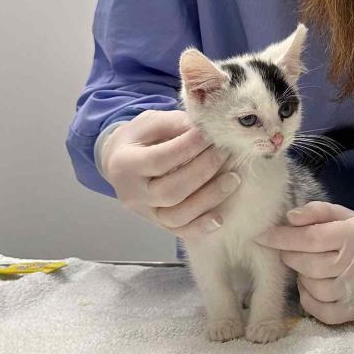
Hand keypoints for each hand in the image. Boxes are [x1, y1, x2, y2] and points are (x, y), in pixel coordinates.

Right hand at [99, 109, 239, 240]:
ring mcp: (144, 213)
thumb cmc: (141, 138)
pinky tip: (220, 217)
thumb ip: (175, 124)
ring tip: (233, 179)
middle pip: (170, 191)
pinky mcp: (157, 223)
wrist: (120, 161)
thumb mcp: (151, 122)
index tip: (212, 134)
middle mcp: (131, 194)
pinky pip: (180, 231)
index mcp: (124, 164)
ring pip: (176, 216)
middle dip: (203, 171)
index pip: (159, 159)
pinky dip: (201, 227)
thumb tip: (206, 129)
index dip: (189, 147)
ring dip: (209, 198)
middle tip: (225, 152)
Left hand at [254, 201, 353, 324]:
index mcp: (351, 235)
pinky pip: (320, 311)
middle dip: (290, 257)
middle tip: (288, 252)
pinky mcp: (352, 311)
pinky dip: (309, 299)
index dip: (283, 238)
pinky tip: (311, 287)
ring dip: (301, 277)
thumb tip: (290, 217)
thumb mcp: (341, 214)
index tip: (262, 236)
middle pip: (308, 264)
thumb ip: (316, 211)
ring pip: (312, 287)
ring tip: (306, 267)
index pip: (310, 238)